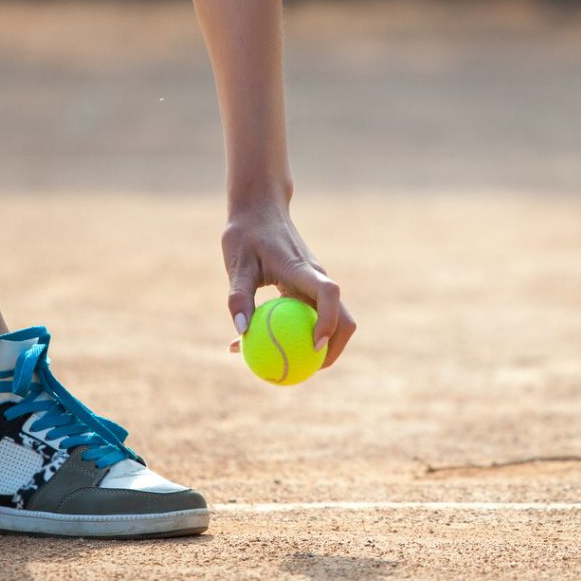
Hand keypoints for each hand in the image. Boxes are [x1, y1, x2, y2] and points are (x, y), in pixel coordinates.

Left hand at [222, 203, 355, 368]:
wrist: (260, 208)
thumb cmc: (246, 233)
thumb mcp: (236, 263)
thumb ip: (238, 296)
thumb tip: (240, 332)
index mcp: (304, 270)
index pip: (329, 295)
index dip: (328, 323)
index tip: (313, 347)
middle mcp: (317, 278)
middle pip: (343, 318)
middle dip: (333, 349)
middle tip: (306, 372)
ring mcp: (316, 283)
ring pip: (333, 320)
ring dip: (320, 345)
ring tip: (290, 367)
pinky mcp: (308, 286)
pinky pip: (313, 315)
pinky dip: (303, 333)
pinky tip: (270, 345)